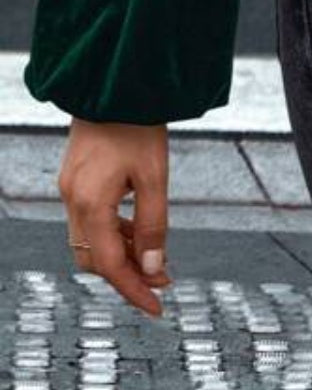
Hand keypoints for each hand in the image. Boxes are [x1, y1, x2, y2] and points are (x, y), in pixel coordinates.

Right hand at [57, 119, 172, 317]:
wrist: (114, 81)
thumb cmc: (138, 123)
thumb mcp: (154, 175)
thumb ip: (154, 223)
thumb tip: (155, 268)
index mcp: (89, 203)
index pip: (109, 265)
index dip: (133, 290)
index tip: (157, 308)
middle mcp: (72, 200)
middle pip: (95, 258)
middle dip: (128, 274)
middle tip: (163, 280)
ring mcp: (70, 188)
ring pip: (91, 241)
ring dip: (122, 253)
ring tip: (157, 257)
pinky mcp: (75, 178)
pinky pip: (90, 219)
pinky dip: (113, 231)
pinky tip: (138, 229)